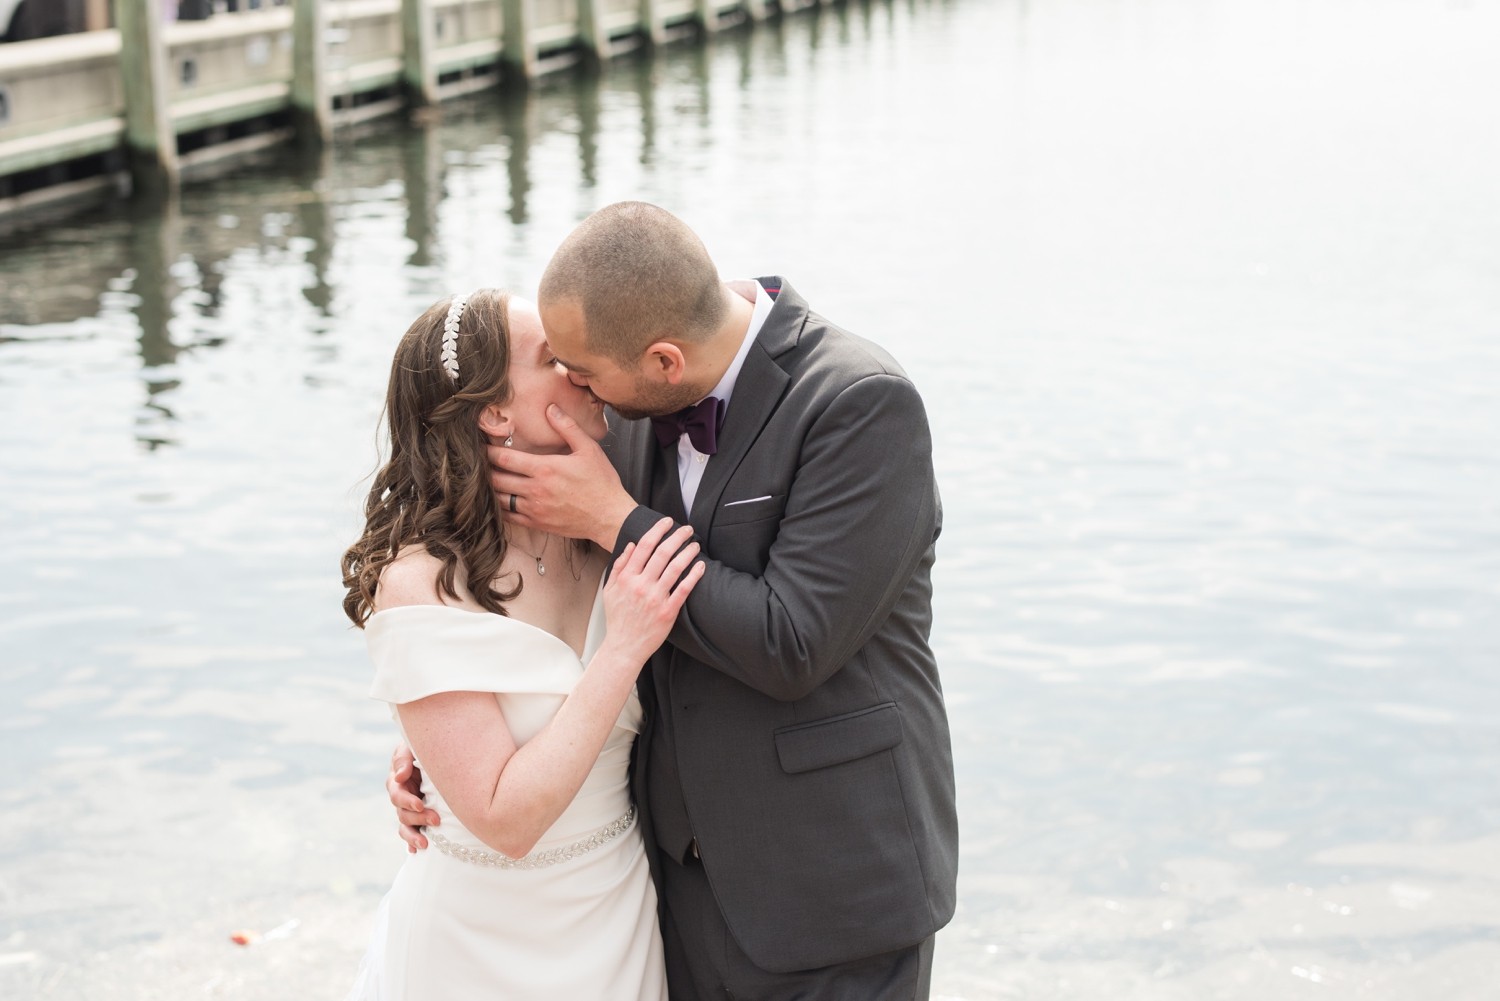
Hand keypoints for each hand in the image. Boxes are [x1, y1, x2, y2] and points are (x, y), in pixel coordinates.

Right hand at [387, 742, 439, 851]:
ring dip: (414, 835)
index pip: (396, 793)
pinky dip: (411, 842)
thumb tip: (399, 776)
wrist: (444, 750)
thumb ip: (404, 757)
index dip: (406, 800)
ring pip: (405, 825)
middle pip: (402, 812)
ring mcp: (409, 807)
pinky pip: (411, 832)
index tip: (420, 804)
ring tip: (425, 844)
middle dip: (417, 818)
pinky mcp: (418, 815)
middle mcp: (402, 794)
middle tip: (436, 820)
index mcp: (398, 778)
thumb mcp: (413, 746)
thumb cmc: (428, 745)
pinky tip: (415, 851)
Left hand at [490, 405, 638, 549]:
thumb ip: (567, 427)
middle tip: (475, 463)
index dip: (487, 452)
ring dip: (489, 490)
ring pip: (499, 499)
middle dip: (484, 470)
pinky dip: (498, 509)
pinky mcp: (538, 523)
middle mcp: (535, 490)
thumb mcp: (589, 449)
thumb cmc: (602, 483)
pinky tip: (497, 501)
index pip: (505, 459)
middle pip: (496, 479)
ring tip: (483, 481)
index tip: (479, 446)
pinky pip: (509, 517)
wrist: (610, 517)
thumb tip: (550, 408)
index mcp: (545, 468)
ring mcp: (535, 509)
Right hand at [601, 518, 704, 665]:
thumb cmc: (618, 619)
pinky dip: (694, 575)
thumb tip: (629, 545)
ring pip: (675, 568)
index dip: (657, 530)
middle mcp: (641, 585)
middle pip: (662, 553)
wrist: (624, 646)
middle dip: (677, 536)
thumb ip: (619, 566)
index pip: (644, 546)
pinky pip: (684, 589)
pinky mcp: (668, 612)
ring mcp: (655, 598)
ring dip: (688, 552)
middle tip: (687, 529)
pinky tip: (700, 566)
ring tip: (695, 545)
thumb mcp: (609, 590)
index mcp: (626, 578)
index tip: (667, 522)